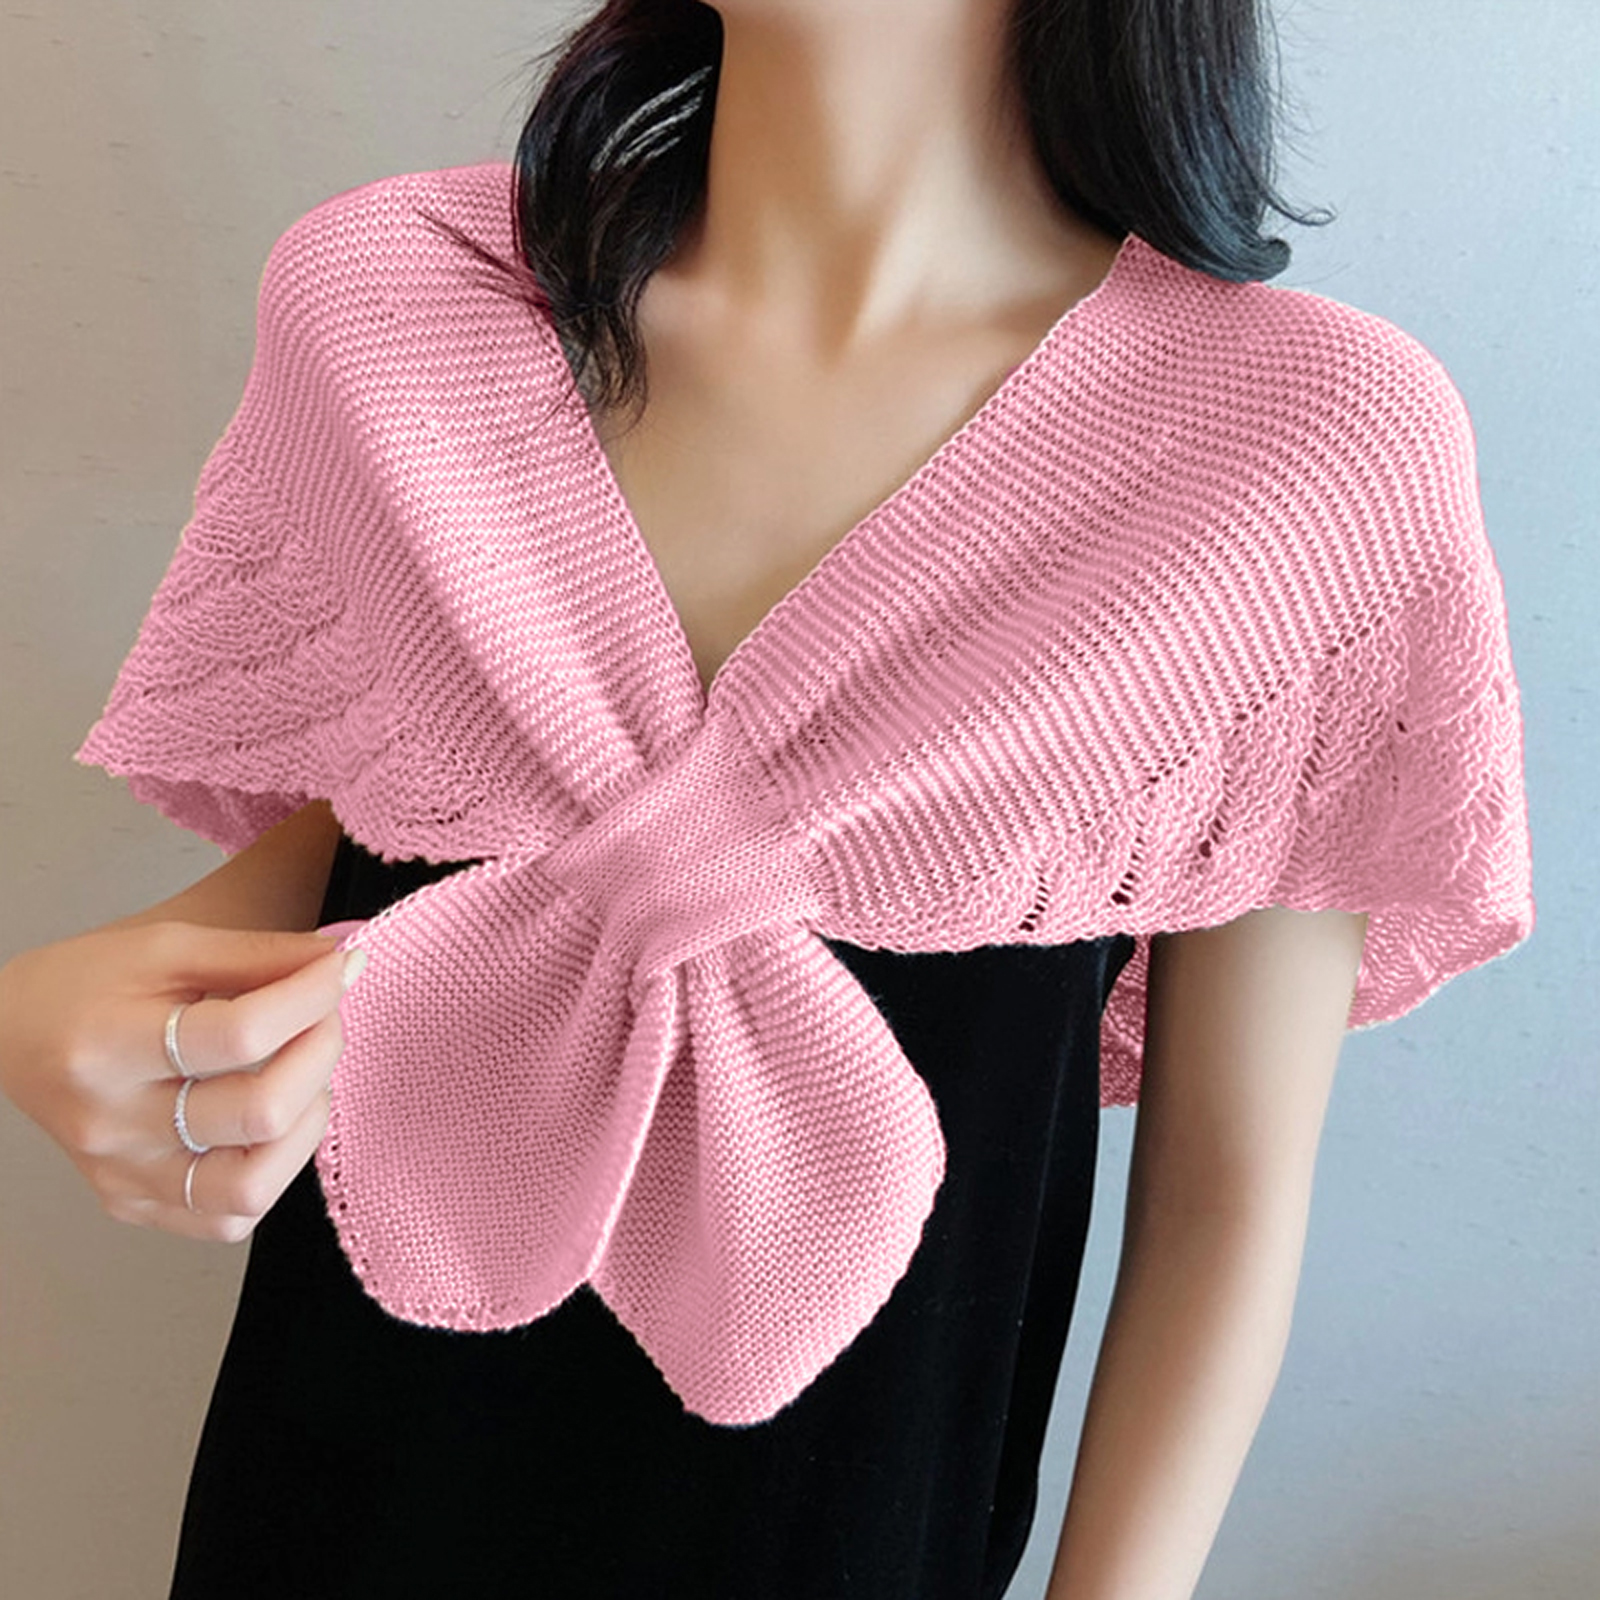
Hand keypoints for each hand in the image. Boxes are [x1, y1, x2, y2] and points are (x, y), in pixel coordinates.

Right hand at [0, 920, 363, 1242]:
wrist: (13, 1034)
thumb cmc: (89, 985)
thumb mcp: (169, 946)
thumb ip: (257, 954)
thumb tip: (336, 964)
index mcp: (108, 1046)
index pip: (240, 1034)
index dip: (310, 998)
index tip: (339, 970)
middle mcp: (111, 1124)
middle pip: (257, 1114)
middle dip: (320, 1053)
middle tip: (324, 1017)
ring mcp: (123, 1176)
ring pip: (251, 1186)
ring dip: (306, 1124)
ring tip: (302, 1077)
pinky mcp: (134, 1206)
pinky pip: (229, 1221)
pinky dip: (272, 1171)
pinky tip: (269, 1125)